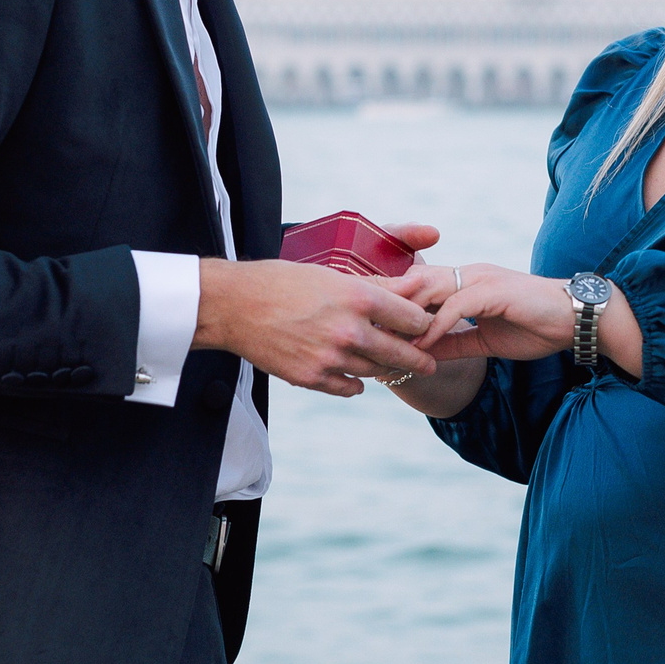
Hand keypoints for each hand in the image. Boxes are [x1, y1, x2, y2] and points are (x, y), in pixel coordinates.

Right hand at [197, 258, 437, 396]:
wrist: (234, 305)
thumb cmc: (282, 281)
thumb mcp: (332, 275)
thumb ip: (376, 288)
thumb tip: (415, 288)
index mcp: (358, 298)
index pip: (411, 318)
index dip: (422, 323)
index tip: (426, 328)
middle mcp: (349, 331)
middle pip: (402, 352)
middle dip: (420, 358)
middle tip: (430, 363)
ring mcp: (330, 358)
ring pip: (377, 371)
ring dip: (387, 369)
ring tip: (394, 367)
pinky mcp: (312, 378)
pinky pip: (350, 388)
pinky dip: (357, 384)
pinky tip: (359, 378)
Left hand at [382, 263, 573, 360]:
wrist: (576, 320)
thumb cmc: (535, 327)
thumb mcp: (484, 339)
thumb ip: (453, 342)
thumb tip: (421, 354)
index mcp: (467, 282)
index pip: (421, 285)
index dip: (394, 302)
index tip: (368, 324)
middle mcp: (469, 274)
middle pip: (415, 280)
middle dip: (386, 301)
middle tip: (359, 325)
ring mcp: (480, 279)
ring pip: (429, 287)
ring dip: (403, 313)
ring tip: (380, 336)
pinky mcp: (493, 291)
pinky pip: (455, 306)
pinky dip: (434, 326)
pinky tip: (419, 346)